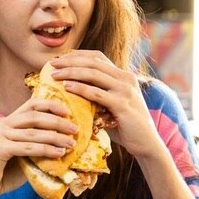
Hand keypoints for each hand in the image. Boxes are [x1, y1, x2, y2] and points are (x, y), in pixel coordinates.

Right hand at [0, 98, 78, 198]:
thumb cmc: (4, 173)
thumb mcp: (22, 154)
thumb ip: (36, 144)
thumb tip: (65, 139)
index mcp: (4, 121)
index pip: (30, 105)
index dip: (50, 105)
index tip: (68, 112)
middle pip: (34, 116)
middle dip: (57, 122)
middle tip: (75, 129)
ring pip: (33, 133)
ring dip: (55, 137)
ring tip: (71, 144)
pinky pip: (28, 147)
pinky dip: (45, 150)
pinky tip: (59, 154)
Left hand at [49, 51, 163, 157]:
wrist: (146, 143)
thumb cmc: (124, 126)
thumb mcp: (111, 105)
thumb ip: (97, 95)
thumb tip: (70, 90)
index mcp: (123, 75)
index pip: (98, 57)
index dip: (77, 55)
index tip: (59, 59)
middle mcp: (126, 78)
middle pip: (93, 62)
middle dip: (70, 61)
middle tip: (52, 65)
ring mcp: (125, 91)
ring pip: (94, 74)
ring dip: (71, 72)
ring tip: (54, 75)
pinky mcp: (122, 105)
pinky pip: (97, 93)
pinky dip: (80, 88)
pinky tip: (66, 87)